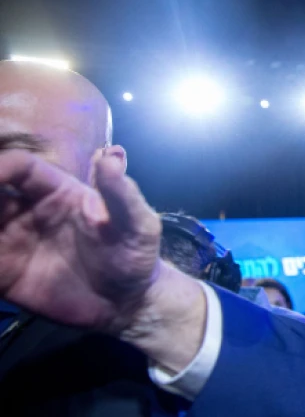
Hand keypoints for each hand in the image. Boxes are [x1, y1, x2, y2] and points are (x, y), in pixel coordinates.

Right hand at [0, 150, 161, 332]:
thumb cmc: (135, 254)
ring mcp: (12, 241)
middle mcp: (27, 211)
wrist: (127, 302)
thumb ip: (122, 193)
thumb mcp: (139, 224)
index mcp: (56, 191)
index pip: (19, 168)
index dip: (0, 166)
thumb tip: (112, 155)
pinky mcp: (4, 273)